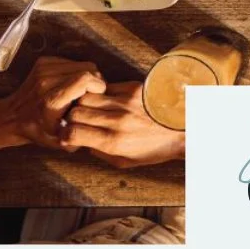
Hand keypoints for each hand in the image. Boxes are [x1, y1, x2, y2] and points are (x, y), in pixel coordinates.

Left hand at [0, 56, 106, 150]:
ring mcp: (43, 69)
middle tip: (94, 95)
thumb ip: (82, 135)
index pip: (84, 79)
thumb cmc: (38, 131)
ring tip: (83, 91)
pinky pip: (70, 61)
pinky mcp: (42, 62)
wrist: (11, 117)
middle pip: (87, 68)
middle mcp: (47, 81)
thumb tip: (101, 124)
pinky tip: (72, 85)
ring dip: (87, 76)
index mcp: (52, 100)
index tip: (99, 97)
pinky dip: (76, 72)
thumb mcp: (62, 142)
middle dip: (96, 81)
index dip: (98, 86)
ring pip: (81, 64)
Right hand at [61, 81, 185, 166]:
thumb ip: (101, 152)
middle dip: (72, 119)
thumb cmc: (154, 148)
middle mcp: (118, 122)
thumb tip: (80, 142)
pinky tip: (109, 102)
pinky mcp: (133, 89)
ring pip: (86, 97)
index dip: (65, 135)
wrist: (184, 130)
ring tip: (92, 111)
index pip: (73, 133)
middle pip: (75, 112)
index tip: (68, 136)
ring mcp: (125, 103)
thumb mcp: (126, 161)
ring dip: (84, 104)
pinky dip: (102, 94)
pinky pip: (105, 88)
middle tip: (79, 123)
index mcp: (115, 142)